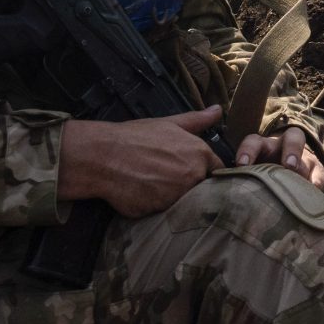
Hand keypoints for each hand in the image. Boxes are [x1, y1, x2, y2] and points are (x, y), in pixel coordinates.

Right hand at [60, 107, 222, 218]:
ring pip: (184, 202)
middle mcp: (193, 176)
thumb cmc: (135, 137)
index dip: (207, 172)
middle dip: (190, 185)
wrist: (104, 156)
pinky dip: (156, 206)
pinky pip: (164, 213)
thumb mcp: (168, 123)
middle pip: (202, 188)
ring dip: (172, 197)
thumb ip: (197, 120)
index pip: (217, 170)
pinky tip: (143, 194)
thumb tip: (219, 110)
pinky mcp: (161, 211)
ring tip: (152, 184)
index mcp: (200, 154)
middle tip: (167, 177)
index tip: (195, 171)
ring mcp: (178, 196)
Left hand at [236, 124, 323, 188]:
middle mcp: (283, 147)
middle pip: (290, 138)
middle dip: (290, 150)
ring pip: (307, 153)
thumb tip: (224, 194)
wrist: (285, 175)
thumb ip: (241, 179)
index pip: (253, 142)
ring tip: (300, 174)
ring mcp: (301, 156)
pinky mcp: (315, 168)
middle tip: (288, 166)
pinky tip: (314, 189)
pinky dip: (316, 180)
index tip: (242, 164)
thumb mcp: (250, 174)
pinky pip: (318, 171)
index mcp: (262, 147)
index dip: (247, 151)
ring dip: (304, 161)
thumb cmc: (260, 177)